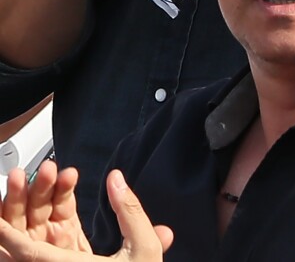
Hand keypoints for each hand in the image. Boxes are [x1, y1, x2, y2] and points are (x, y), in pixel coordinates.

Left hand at [0, 170, 172, 260]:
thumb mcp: (144, 250)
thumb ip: (130, 212)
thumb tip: (116, 178)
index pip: (29, 254)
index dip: (7, 236)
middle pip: (28, 243)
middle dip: (19, 211)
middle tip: (21, 178)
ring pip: (38, 243)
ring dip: (34, 213)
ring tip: (39, 181)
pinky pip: (51, 245)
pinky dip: (47, 223)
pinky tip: (54, 201)